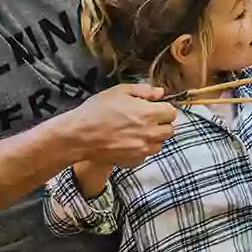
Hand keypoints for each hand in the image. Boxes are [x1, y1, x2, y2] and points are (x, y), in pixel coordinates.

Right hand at [57, 83, 176, 167]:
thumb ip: (144, 90)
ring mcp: (142, 149)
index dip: (163, 109)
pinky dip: (142, 149)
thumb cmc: (97, 110)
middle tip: (146, 119)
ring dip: (153, 137)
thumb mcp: (119, 91)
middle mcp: (150, 133)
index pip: (172, 113)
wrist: (79, 135)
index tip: (154, 108)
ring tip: (137, 131)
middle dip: (161, 124)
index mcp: (149, 114)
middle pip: (169, 130)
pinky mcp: (134, 160)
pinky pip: (146, 155)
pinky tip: (129, 142)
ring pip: (159, 144)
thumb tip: (161, 93)